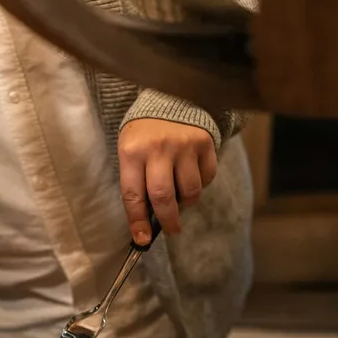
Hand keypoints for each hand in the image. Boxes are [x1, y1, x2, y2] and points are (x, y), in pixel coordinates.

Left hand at [118, 119, 216, 244]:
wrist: (172, 98)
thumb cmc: (145, 133)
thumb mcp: (130, 151)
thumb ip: (136, 182)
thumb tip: (147, 221)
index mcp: (132, 152)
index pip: (134, 196)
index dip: (138, 222)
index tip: (142, 239)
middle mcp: (159, 148)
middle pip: (164, 198)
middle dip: (168, 221)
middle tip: (171, 230)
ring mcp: (184, 145)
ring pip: (190, 191)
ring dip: (186, 202)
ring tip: (180, 197)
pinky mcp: (205, 143)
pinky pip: (207, 178)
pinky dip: (201, 185)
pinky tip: (192, 176)